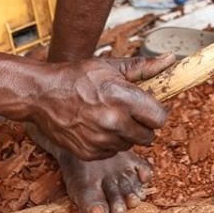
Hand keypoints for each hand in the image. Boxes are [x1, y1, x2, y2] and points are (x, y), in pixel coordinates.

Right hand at [28, 55, 174, 160]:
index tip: (146, 107)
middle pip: (148, 136)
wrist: (41, 94)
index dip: (154, 112)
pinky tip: (95, 126)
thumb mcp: (110, 67)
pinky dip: (108, 142)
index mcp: (123, 98)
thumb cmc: (77, 76)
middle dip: (141, 125)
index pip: (160, 118)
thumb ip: (144, 67)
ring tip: (107, 117)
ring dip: (124, 134)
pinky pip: (111, 151)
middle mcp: (114, 122)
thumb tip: (172, 59)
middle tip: (126, 112)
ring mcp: (101, 140)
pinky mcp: (89, 153)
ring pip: (130, 144)